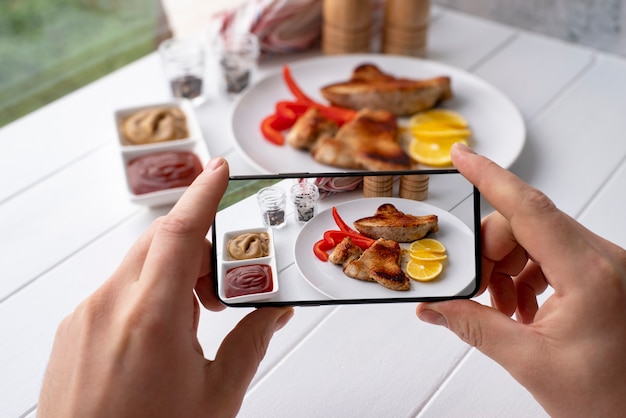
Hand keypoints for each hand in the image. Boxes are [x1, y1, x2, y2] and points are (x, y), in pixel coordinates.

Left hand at [37, 157, 293, 417]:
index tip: (218, 170)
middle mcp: (109, 306)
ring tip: (193, 323)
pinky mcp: (71, 330)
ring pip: (138, 266)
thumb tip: (273, 314)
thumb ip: (250, 343)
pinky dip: (145, 295)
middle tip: (220, 286)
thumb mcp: (216, 396)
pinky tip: (158, 339)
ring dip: (172, 276)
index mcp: (151, 317)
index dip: (203, 194)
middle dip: (197, 248)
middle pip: (159, 243)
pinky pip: (116, 290)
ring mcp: (85, 317)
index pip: (179, 231)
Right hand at [417, 143, 625, 416]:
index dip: (490, 177)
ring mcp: (606, 264)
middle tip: (475, 288)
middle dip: (490, 251)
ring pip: (535, 238)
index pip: (530, 209)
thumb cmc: (610, 398)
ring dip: (506, 266)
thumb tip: (434, 308)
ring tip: (502, 309)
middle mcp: (604, 260)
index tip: (462, 156)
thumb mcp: (531, 363)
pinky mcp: (602, 273)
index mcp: (591, 276)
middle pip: (526, 224)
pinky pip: (551, 254)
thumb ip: (474, 327)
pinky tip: (520, 308)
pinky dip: (525, 274)